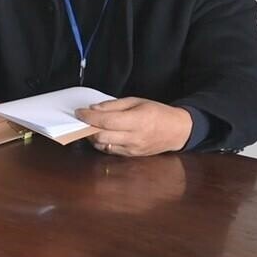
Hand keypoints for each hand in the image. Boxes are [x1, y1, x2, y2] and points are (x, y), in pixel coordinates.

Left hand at [75, 97, 191, 156]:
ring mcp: (133, 149)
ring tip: (91, 127)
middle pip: (102, 136)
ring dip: (93, 137)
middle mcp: (134, 137)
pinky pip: (110, 150)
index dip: (89, 117)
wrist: (177, 130)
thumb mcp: (137, 101)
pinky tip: (101, 135)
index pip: (106, 121)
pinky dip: (102, 143)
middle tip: (83, 120)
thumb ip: (114, 105)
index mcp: (138, 120)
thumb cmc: (157, 113)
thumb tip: (94, 108)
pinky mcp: (131, 155)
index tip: (79, 112)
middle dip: (88, 128)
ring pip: (103, 146)